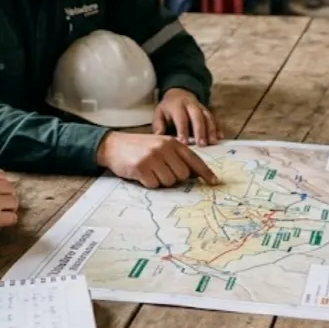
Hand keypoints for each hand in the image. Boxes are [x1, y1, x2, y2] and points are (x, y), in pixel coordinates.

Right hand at [0, 164, 18, 244]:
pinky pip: (12, 218)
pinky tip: (0, 222)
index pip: (1, 175)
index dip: (1, 185)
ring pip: (14, 202)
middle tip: (0, 205)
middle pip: (10, 188)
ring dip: (8, 209)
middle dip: (6, 196)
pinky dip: (7, 221)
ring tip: (1, 213)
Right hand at [96, 132, 218, 188]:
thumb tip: (195, 174)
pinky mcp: (141, 167)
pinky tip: (142, 174)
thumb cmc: (140, 148)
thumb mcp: (160, 146)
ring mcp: (153, 157)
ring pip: (169, 181)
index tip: (214, 182)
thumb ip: (177, 157)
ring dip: (161, 181)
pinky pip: (154, 185)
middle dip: (175, 178)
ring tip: (150, 171)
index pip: (194, 159)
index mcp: (172, 142)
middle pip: (183, 174)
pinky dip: (149, 183)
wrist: (113, 146)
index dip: (205, 172)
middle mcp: (164, 148)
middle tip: (161, 172)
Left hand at [153, 88, 222, 146]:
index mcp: (177, 106)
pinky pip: (214, 118)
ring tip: (213, 142)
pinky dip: (218, 127)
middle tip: (202, 144)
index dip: (183, 131)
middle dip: (200, 131)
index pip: (181, 118)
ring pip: (207, 117)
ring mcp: (201, 107)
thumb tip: (160, 138)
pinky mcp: (207, 110)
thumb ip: (159, 125)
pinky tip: (220, 137)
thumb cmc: (168, 108)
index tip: (184, 143)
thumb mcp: (159, 113)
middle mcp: (190, 105)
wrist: (179, 93)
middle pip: (197, 116)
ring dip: (211, 130)